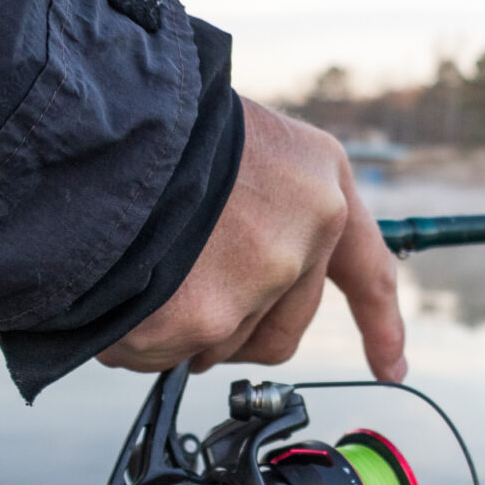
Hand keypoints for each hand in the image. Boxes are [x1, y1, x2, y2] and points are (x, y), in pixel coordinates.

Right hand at [97, 98, 406, 380]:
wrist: (94, 118)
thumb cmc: (157, 120)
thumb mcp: (239, 144)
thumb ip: (267, 207)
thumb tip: (258, 274)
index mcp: (321, 185)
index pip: (368, 271)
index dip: (381, 326)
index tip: (390, 366)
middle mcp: (301, 239)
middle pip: (281, 328)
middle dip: (236, 327)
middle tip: (185, 291)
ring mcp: (254, 285)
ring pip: (220, 343)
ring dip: (181, 326)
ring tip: (140, 267)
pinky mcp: (200, 321)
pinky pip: (163, 352)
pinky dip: (136, 335)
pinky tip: (115, 287)